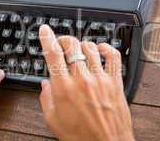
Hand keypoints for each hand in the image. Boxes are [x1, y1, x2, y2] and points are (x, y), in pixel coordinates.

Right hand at [39, 25, 133, 140]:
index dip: (46, 38)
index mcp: (64, 88)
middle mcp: (82, 80)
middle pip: (72, 45)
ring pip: (90, 47)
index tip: (44, 30)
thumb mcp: (52, 119)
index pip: (52, 54)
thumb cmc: (80, 136)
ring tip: (77, 50)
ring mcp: (100, 79)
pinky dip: (105, 47)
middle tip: (61, 43)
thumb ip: (45, 98)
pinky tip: (99, 49)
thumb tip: (45, 84)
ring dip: (80, 44)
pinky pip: (113, 56)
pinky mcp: (115, 82)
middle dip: (63, 39)